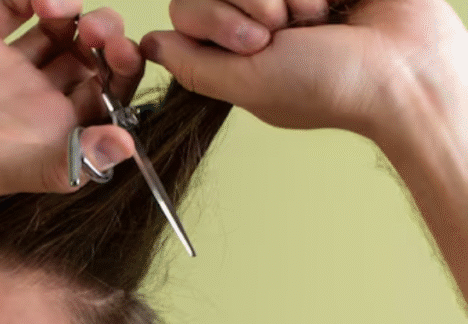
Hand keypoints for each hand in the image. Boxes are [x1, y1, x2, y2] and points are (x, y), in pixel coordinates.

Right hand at [0, 0, 144, 198]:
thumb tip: (128, 148)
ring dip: (72, 11)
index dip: (124, 77)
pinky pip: (13, 6)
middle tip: (96, 28)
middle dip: (105, 39)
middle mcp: (30, 103)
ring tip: (57, 7)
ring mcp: (2, 68)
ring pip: (58, 30)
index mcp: (46, 138)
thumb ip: (63, 161)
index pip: (107, 103)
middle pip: (90, 62)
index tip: (122, 55)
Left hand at [140, 0, 467, 141]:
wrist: (404, 66)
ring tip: (316, 19)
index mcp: (231, 48)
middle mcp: (253, 13)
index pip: (184, 8)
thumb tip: (148, 45)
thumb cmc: (330, 86)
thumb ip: (193, 66)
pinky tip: (334, 2)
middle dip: (246, 7)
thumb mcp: (246, 85)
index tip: (254, 43)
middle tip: (284, 32)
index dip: (212, 19)